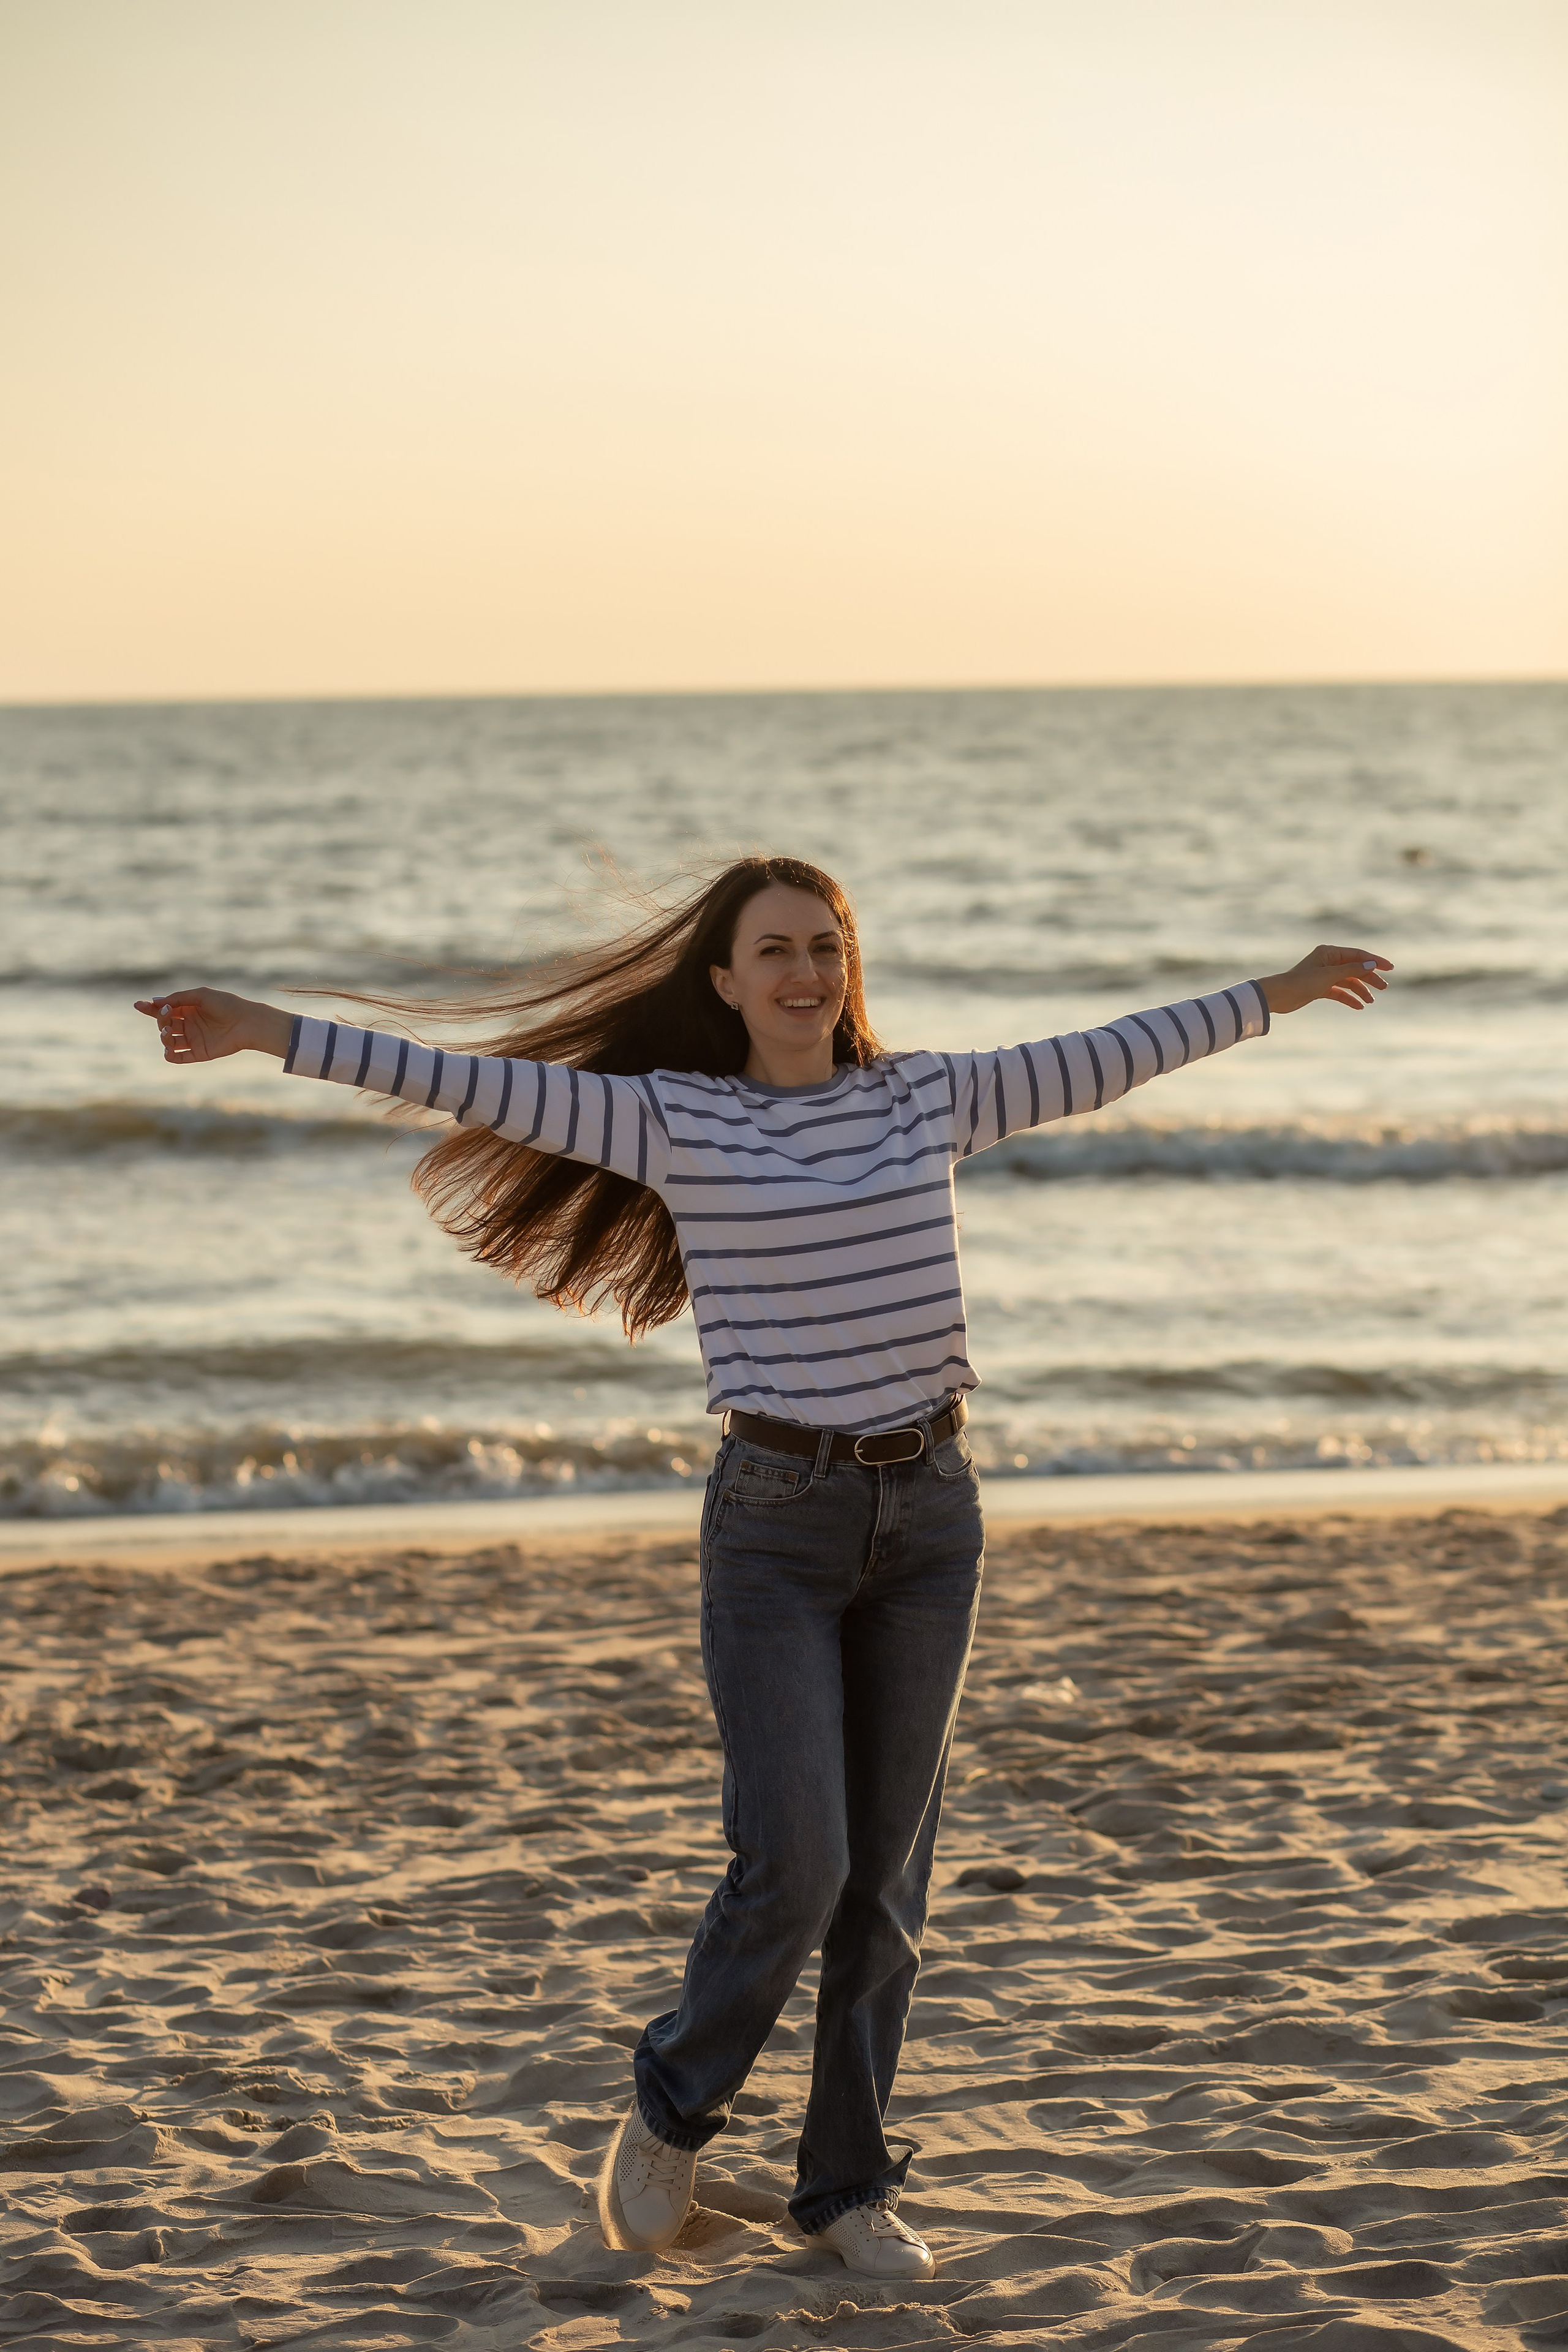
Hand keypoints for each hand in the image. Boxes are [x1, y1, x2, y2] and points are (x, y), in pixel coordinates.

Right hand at [133, 987, 292, 1060]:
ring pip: (168, 1041)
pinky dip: (171, 1056)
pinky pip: (179, 1058)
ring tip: (168, 1033)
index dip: (150, 1008)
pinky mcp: (198, 1053)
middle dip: (161, 1021)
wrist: (247, 1023)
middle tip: (167, 1016)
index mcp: (187, 1009)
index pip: (163, 1009)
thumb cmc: (226, 1005)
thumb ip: (178, 998)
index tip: (138, 1005)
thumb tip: (155, 1001)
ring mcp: (192, 1039)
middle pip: (163, 1024)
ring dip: (164, 1038)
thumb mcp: (201, 996)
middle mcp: (188, 1024)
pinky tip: (169, 1051)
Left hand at [1259, 946, 1392, 1016]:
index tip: (1390, 968)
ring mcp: (1324, 975)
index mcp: (1329, 952)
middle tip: (1384, 987)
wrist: (1279, 996)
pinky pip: (1339, 992)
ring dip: (1360, 990)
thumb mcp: (1330, 975)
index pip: (1358, 954)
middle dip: (1369, 977)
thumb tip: (1372, 964)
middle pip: (1355, 968)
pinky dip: (1348, 998)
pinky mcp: (1320, 988)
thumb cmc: (1302, 981)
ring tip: (1370, 1001)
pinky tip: (1359, 1006)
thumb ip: (1352, 969)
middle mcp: (1328, 961)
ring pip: (1348, 981)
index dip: (1375, 961)